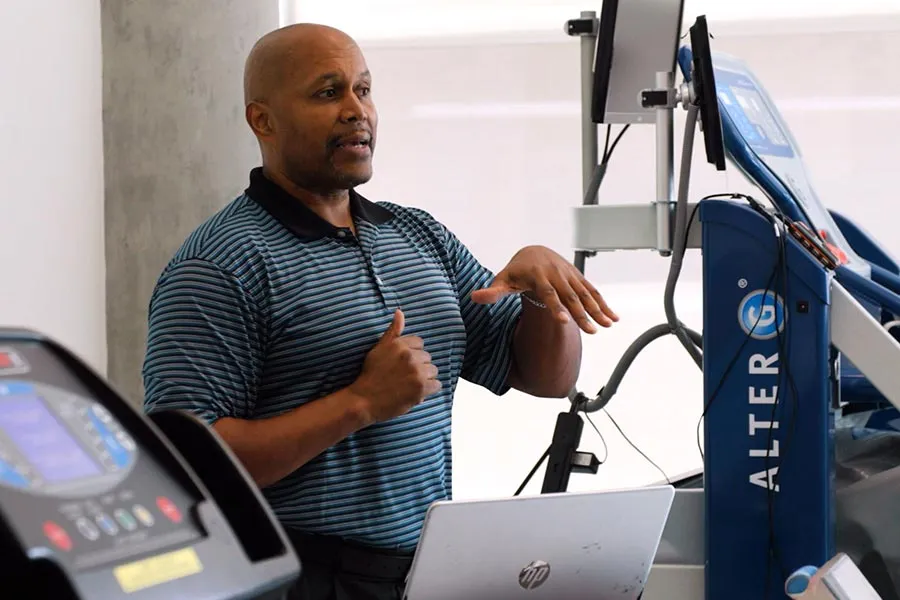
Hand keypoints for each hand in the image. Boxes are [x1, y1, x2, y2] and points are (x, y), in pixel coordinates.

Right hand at [349, 309, 441, 422]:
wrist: (364, 400)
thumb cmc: (371, 374)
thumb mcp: (379, 348)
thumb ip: (393, 331)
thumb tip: (400, 312)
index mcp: (399, 344)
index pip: (420, 343)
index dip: (412, 355)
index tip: (402, 365)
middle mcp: (409, 355)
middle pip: (427, 357)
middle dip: (419, 367)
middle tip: (403, 377)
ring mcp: (416, 371)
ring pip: (433, 371)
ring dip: (425, 379)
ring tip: (409, 385)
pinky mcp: (421, 387)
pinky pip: (436, 385)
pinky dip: (429, 390)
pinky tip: (415, 392)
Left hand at [470, 245, 617, 333]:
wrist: (533, 252)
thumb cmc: (515, 271)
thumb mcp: (502, 280)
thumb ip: (492, 292)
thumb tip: (474, 298)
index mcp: (538, 277)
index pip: (548, 294)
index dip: (555, 308)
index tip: (563, 322)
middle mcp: (556, 275)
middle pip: (570, 297)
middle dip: (581, 314)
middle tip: (591, 332)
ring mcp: (569, 276)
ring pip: (585, 294)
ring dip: (597, 310)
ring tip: (608, 325)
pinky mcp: (577, 278)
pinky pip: (592, 291)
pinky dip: (603, 304)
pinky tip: (614, 317)